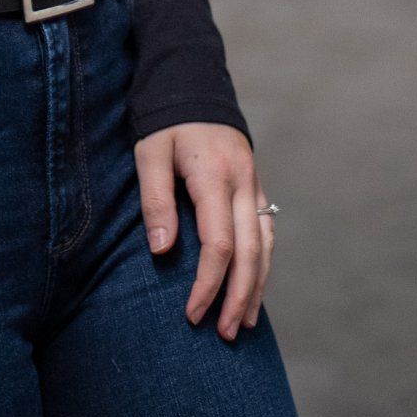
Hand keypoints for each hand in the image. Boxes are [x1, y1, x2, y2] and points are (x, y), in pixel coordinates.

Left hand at [134, 122, 271, 339]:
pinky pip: (267, 232)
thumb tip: (161, 251)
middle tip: (223, 334)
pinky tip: (254, 288)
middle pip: (251, 253)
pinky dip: (263, 265)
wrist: (194, 83)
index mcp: (215, 177)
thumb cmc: (165, 122)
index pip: (219, 244)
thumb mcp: (149, 153)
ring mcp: (256, 185)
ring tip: (243, 323)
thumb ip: (156, 200)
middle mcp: (244, 184)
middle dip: (238, 297)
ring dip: (257, 287)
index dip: (208, 284)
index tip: (192, 314)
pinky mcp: (257, 187)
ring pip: (266, 246)